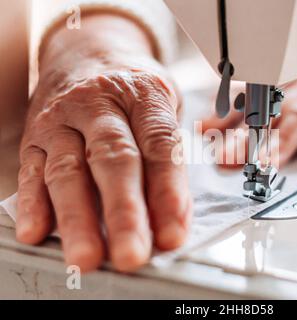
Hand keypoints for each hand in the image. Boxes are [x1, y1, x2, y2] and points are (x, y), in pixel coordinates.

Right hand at [16, 15, 191, 271]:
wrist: (87, 54)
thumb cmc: (133, 92)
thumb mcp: (163, 108)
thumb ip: (169, 158)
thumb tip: (173, 218)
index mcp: (143, 95)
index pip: (159, 145)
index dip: (168, 192)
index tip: (173, 233)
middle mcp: (100, 104)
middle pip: (113, 159)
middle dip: (123, 211)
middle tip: (131, 254)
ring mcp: (63, 120)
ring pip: (68, 171)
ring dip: (77, 218)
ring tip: (86, 256)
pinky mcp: (35, 136)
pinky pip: (31, 171)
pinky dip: (34, 204)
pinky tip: (38, 232)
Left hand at [202, 62, 296, 167]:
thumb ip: (263, 116)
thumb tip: (217, 128)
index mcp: (292, 90)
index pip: (254, 102)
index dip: (228, 116)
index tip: (205, 133)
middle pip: (274, 111)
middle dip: (247, 135)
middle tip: (227, 157)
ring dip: (283, 141)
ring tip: (264, 164)